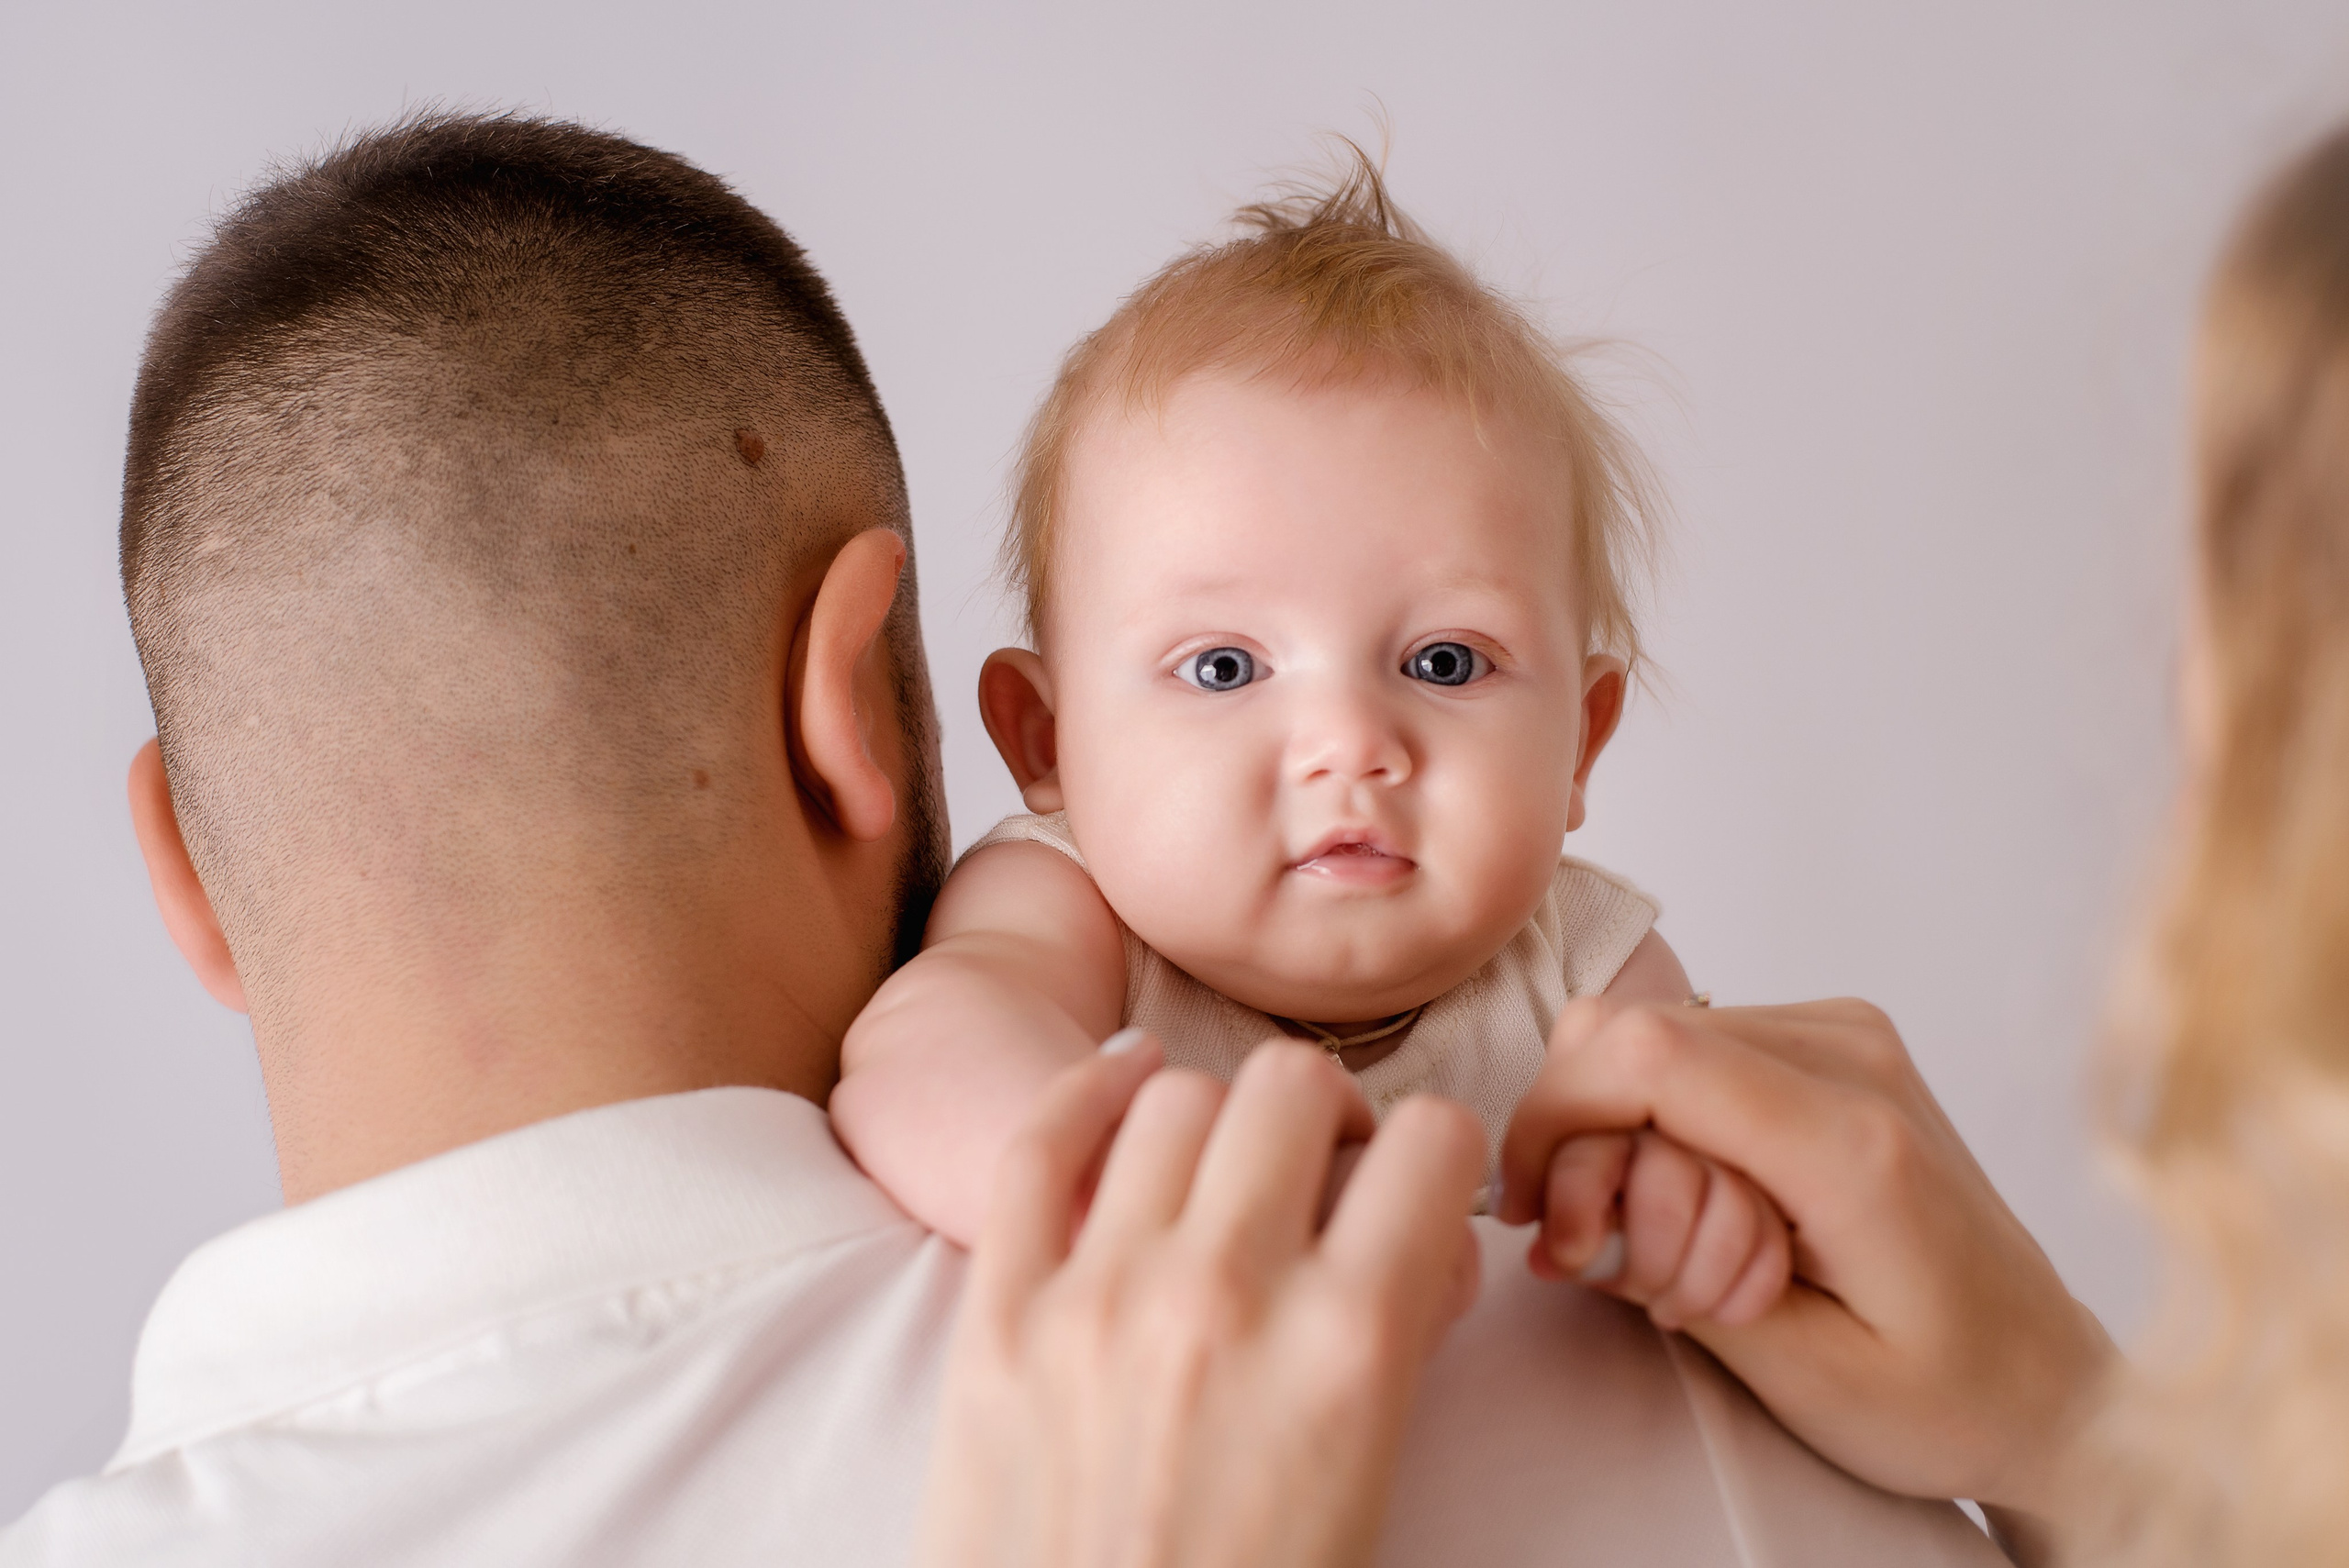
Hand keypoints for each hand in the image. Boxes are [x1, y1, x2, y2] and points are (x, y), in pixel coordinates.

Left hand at [919, 1037, 1485, 1567]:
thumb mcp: (1372, 1486)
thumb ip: (1399, 1348)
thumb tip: (1413, 1248)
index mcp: (1348, 1350)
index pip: (1435, 1145)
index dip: (1442, 1156)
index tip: (1419, 1187)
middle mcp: (1225, 1295)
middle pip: (1294, 1088)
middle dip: (1329, 1116)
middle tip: (1322, 1174)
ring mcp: (1097, 1296)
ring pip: (1174, 1098)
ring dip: (1217, 1115)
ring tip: (1224, 1164)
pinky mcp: (998, 1318)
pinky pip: (1036, 1144)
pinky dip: (1086, 1094)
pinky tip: (1123, 1085)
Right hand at [1497, 998, 2116, 1545]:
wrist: (2048, 1381)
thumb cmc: (1945, 1397)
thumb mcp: (1801, 1372)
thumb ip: (1673, 1271)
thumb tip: (1563, 1212)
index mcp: (1854, 1145)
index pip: (1648, 1054)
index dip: (1554, 1116)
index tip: (1532, 1209)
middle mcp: (1854, 1058)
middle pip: (1627, 1035)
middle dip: (1583, 1147)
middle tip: (1609, 1257)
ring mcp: (1845, 1035)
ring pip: (1644, 1038)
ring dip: (1625, 1144)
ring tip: (1684, 1253)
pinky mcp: (1830, 1039)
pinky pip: (1686, 1048)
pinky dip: (1662, 1126)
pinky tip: (1707, 1210)